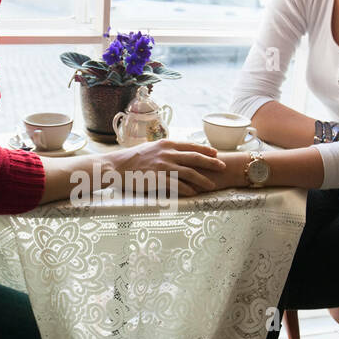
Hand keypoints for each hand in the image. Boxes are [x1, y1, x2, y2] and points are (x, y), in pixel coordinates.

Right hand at [110, 140, 224, 197]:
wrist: (116, 166)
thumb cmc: (132, 158)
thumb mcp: (151, 148)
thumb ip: (165, 149)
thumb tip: (177, 152)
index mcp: (166, 144)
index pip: (190, 146)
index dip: (205, 150)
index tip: (216, 154)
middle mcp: (167, 153)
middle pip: (195, 158)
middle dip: (211, 163)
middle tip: (222, 167)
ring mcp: (162, 166)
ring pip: (189, 173)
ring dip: (202, 180)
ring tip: (211, 185)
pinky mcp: (157, 179)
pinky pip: (177, 185)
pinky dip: (188, 190)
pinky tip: (195, 194)